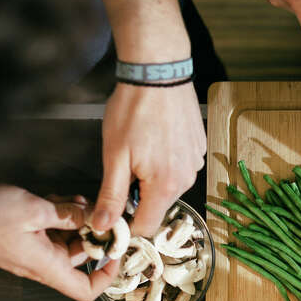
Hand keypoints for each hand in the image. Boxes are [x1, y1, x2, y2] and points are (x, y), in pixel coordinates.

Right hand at [0, 185, 118, 300]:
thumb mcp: (32, 210)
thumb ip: (67, 215)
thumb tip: (93, 219)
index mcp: (46, 265)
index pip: (85, 290)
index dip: (106, 276)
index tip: (117, 252)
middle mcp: (42, 262)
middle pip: (81, 257)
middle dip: (94, 234)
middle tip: (102, 211)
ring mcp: (32, 248)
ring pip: (68, 238)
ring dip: (77, 220)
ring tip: (78, 200)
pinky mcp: (24, 235)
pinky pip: (51, 229)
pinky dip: (60, 214)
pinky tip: (60, 199)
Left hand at [96, 83, 204, 235]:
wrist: (158, 73)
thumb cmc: (134, 110)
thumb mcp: (115, 156)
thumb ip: (111, 196)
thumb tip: (102, 226)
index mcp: (164, 186)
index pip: (146, 227)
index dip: (126, 227)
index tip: (110, 216)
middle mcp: (186, 179)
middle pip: (158, 206)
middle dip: (138, 198)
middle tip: (121, 170)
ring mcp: (195, 163)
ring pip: (168, 187)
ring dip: (151, 179)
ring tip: (139, 150)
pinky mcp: (198, 149)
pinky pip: (179, 168)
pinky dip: (165, 163)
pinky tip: (154, 140)